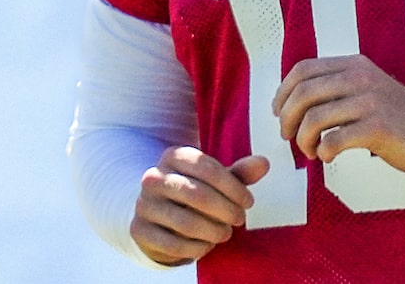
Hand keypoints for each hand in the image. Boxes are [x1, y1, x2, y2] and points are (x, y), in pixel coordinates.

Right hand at [129, 147, 268, 266]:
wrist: (157, 217)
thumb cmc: (193, 194)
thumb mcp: (214, 182)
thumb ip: (238, 174)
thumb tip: (264, 163)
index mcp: (172, 156)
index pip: (206, 168)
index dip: (233, 187)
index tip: (248, 202)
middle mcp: (153, 177)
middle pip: (198, 195)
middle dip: (226, 211)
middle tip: (239, 220)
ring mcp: (144, 204)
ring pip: (187, 223)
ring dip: (214, 232)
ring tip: (224, 233)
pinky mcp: (140, 229)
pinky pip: (175, 245)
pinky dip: (197, 248)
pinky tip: (206, 245)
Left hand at [272, 55, 404, 189]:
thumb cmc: (403, 120)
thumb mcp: (369, 90)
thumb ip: (338, 88)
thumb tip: (294, 101)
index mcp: (354, 65)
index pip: (303, 69)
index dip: (283, 91)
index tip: (278, 112)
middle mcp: (360, 78)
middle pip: (303, 93)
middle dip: (287, 118)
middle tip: (287, 137)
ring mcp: (370, 102)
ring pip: (314, 118)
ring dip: (303, 139)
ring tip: (309, 152)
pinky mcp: (379, 128)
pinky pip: (334, 140)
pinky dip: (323, 151)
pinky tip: (328, 157)